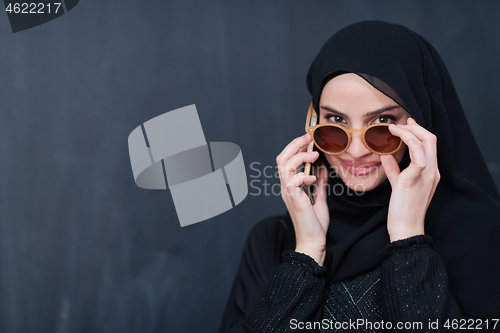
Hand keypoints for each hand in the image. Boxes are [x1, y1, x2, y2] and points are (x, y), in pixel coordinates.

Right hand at [276, 133, 329, 264]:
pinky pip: (292, 180)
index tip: (309, 138)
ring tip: (314, 155)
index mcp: (291, 186)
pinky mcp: (294, 199)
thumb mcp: (320, 199)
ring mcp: (289, 193)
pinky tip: (313, 178)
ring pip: (284, 165)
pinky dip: (303, 175)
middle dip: (295, 144)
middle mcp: (287, 187)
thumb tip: (322, 168)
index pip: (286, 160)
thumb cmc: (315, 224)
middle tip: (309, 137)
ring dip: (300, 157)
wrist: (313, 242)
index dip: (296, 147)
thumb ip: (320, 184)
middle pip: (281, 158)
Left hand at [380, 118, 440, 241]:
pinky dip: (408, 144)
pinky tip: (394, 141)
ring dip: (408, 132)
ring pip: (425, 142)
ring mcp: (426, 175)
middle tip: (399, 123)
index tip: (406, 125)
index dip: (419, 131)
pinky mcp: (415, 179)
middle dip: (415, 127)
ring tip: (393, 129)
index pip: (429, 145)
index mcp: (430, 172)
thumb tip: (386, 155)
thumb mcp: (398, 184)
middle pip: (430, 139)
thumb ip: (394, 169)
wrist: (405, 228)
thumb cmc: (402, 209)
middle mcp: (432, 172)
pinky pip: (418, 156)